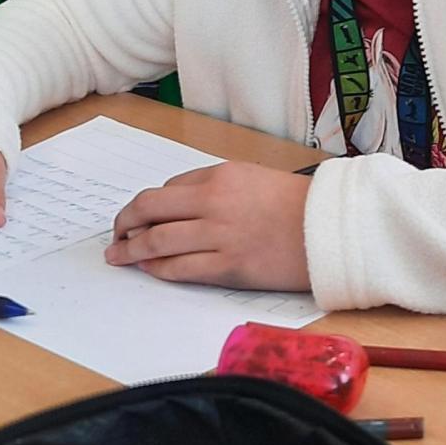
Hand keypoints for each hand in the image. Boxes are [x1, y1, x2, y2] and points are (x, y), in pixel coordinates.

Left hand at [105, 162, 311, 290]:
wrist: (329, 230)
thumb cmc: (295, 204)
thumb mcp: (251, 178)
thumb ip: (213, 187)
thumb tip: (175, 205)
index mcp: (219, 176)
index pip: (166, 190)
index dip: (145, 206)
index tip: (136, 217)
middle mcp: (213, 203)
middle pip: (149, 210)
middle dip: (124, 223)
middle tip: (115, 234)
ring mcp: (219, 237)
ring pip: (157, 241)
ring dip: (131, 249)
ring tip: (119, 256)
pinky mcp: (228, 268)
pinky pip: (179, 268)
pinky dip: (157, 268)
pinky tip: (148, 268)